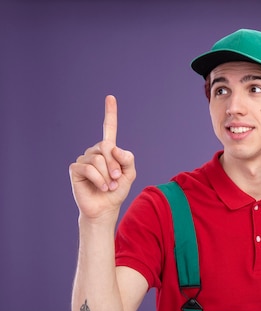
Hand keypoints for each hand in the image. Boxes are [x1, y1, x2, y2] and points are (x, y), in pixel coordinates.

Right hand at [69, 95, 135, 219]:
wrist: (105, 208)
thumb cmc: (116, 191)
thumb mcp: (129, 174)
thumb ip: (127, 159)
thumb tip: (114, 148)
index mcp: (108, 151)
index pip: (109, 129)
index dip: (110, 113)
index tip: (110, 97)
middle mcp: (94, 152)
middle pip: (106, 146)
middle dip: (115, 164)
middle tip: (116, 179)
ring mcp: (83, 159)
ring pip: (99, 159)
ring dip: (108, 175)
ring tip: (108, 186)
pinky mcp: (75, 169)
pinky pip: (89, 168)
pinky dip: (99, 179)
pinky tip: (101, 187)